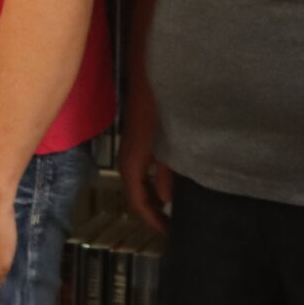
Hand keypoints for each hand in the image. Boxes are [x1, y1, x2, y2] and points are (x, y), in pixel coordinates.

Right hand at [119, 92, 172, 232]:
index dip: (151, 219)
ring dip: (155, 194)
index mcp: (133, 160)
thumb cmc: (157, 103)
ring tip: (172, 207)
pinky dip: (158, 177)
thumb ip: (165, 170)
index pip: (137, 199)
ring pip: (141, 179)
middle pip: (136, 192)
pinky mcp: (143, 137)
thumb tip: (165, 199)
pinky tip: (172, 179)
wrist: (150, 71)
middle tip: (171, 225)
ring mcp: (136, 146)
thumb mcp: (166, 142)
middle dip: (152, 210)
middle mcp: (131, 156)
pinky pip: (147, 165)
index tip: (168, 233)